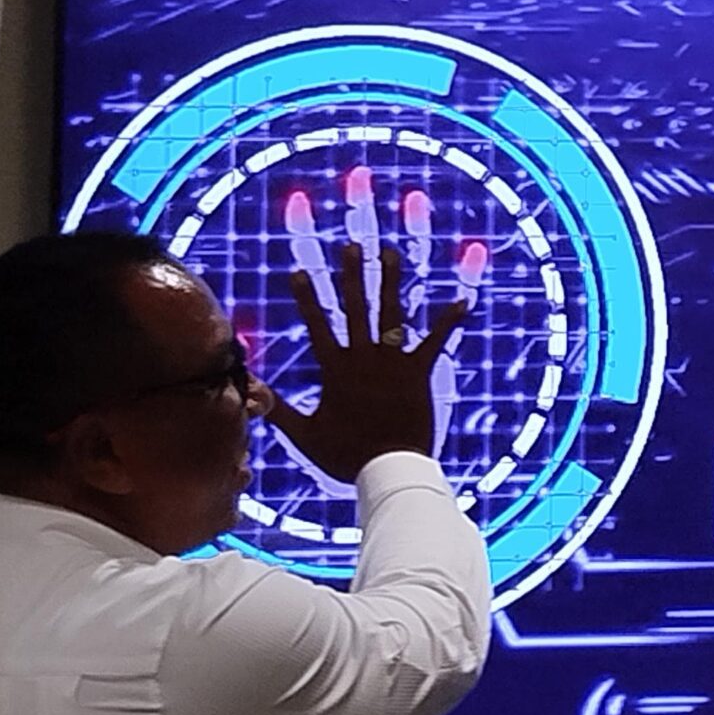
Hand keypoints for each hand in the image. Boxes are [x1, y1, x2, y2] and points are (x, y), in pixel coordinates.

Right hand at [251, 239, 466, 484]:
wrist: (388, 468)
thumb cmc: (345, 455)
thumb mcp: (304, 435)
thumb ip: (279, 411)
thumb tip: (250, 393)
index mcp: (336, 369)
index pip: (318, 325)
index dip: (308, 298)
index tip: (301, 271)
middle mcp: (364, 358)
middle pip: (355, 308)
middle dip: (352, 275)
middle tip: (350, 246)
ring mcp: (393, 362)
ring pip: (391, 313)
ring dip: (391, 281)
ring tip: (389, 253)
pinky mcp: (419, 372)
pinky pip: (436, 341)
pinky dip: (449, 321)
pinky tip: (463, 301)